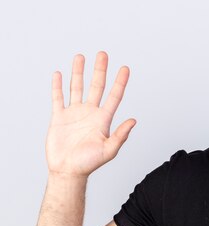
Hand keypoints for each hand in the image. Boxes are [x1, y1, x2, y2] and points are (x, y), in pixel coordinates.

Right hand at [46, 52, 135, 176]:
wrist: (68, 171)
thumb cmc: (89, 164)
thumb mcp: (109, 150)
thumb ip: (120, 135)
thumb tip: (133, 120)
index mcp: (103, 119)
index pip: (114, 96)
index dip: (120, 82)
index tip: (125, 68)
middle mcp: (90, 113)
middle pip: (96, 87)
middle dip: (100, 70)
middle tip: (103, 54)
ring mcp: (74, 114)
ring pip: (77, 88)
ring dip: (79, 73)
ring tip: (81, 57)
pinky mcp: (59, 117)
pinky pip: (58, 98)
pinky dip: (57, 86)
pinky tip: (59, 74)